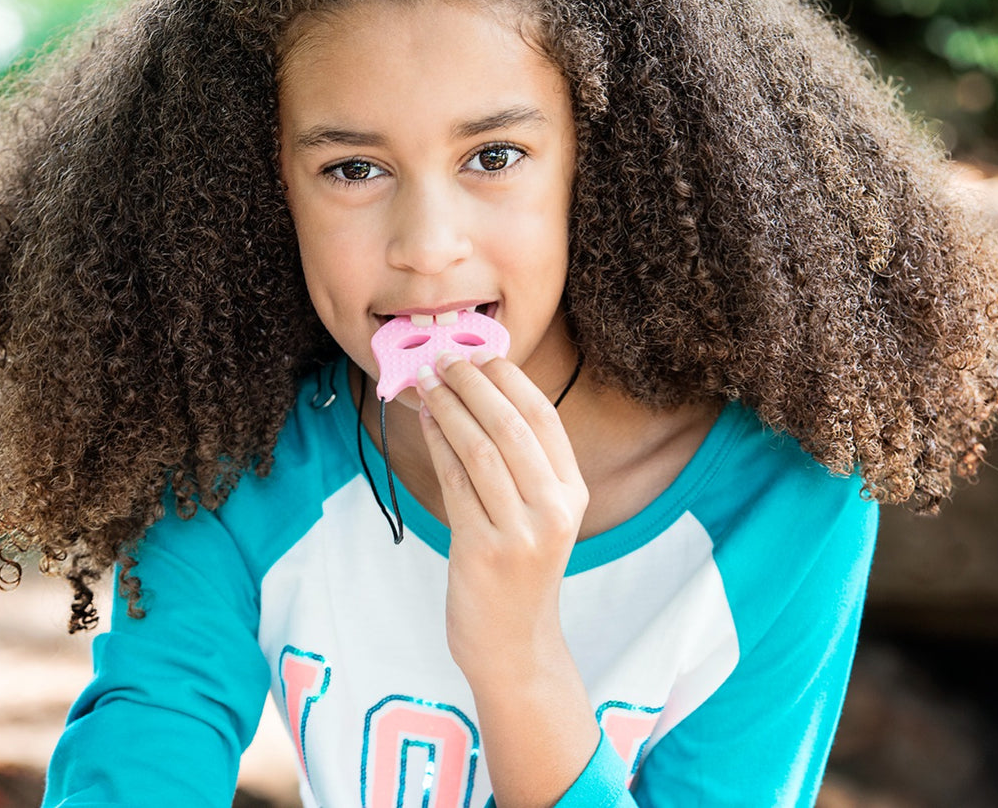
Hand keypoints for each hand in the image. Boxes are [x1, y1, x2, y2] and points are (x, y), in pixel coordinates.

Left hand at [416, 350, 588, 682]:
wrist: (512, 644)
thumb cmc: (517, 571)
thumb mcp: (536, 515)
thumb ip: (519, 464)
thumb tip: (475, 393)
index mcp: (574, 493)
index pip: (543, 418)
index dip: (508, 379)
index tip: (478, 353)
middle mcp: (555, 509)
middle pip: (509, 426)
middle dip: (472, 384)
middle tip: (442, 358)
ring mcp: (521, 532)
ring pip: (478, 448)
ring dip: (447, 407)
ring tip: (424, 381)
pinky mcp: (483, 549)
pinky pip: (454, 482)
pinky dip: (436, 443)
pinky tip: (423, 421)